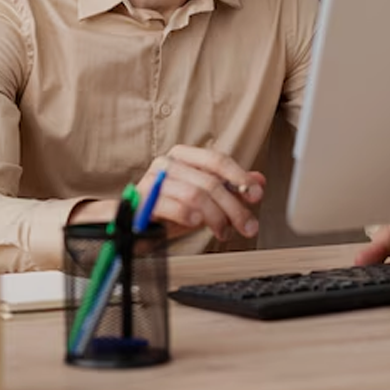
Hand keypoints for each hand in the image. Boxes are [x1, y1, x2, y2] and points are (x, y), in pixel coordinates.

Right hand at [69, 145, 264, 240]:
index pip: (216, 160)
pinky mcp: (141, 202)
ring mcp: (152, 181)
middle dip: (234, 207)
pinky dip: (189, 215)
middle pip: (210, 181)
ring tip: (223, 232)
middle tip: (247, 226)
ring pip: (195, 194)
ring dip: (216, 217)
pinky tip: (197, 224)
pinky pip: (171, 205)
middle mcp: (166, 164)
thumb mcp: (203, 199)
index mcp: (182, 156)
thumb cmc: (168, 210)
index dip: (239, 177)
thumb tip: (258, 181)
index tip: (255, 195)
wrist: (131, 226)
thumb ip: (228, 188)